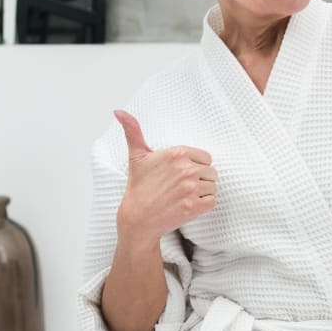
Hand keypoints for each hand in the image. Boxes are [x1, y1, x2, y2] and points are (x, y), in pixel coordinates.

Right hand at [113, 110, 217, 246]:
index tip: (180, 174)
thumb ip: (133, 131)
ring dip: (202, 193)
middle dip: (199, 180)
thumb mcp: (137, 156)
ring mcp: (191, 188)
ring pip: (212, 186)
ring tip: (183, 196)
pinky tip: (187, 205)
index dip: (195, 166)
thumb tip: (118, 111)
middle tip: (181, 187)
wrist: (137, 219)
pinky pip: (212, 201)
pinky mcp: (194, 206)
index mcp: (177, 153)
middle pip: (211, 172)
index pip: (206, 157)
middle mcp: (186, 169)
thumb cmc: (139, 187)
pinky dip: (203, 205)